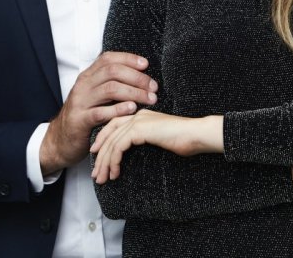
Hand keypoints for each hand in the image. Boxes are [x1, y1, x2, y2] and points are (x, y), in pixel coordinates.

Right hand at [39, 52, 156, 174]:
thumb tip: (141, 77)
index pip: (108, 58)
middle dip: (137, 77)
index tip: (146, 64)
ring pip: (110, 89)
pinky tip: (132, 109)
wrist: (60, 140)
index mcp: (88, 76)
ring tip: (149, 99)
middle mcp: (83, 85)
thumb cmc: (84, 116)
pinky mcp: (80, 120)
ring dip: (134, 93)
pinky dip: (119, 109)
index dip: (128, 58)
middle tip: (153, 87)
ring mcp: (80, 102)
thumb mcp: (94, 95)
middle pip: (112, 71)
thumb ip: (111, 84)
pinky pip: (101, 112)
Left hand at [90, 110, 222, 183]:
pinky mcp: (139, 130)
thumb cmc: (186, 139)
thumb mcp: (161, 140)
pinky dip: (113, 161)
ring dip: (104, 162)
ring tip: (102, 178)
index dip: (103, 140)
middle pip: (109, 133)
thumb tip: (135, 153)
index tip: (97, 155)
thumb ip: (147, 141)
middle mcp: (137, 115)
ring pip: (111, 142)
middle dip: (100, 154)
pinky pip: (118, 147)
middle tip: (96, 173)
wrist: (197, 134)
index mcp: (141, 116)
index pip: (114, 125)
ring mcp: (138, 121)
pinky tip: (114, 172)